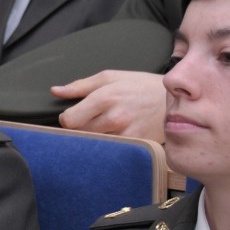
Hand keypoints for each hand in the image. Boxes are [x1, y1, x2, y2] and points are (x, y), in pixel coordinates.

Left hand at [51, 70, 166, 139]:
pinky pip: (111, 151)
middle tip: (89, 122)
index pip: (69, 120)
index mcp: (105, 98)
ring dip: (92, 139)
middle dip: (79, 129)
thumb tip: (55, 91)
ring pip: (94, 145)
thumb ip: (80, 86)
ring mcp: (126, 135)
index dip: (67, 119)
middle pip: (79, 134)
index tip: (73, 116)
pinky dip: (107, 146)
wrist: (174, 100)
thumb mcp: (110, 77)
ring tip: (102, 128)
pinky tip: (113, 137)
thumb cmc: (140, 86)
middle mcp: (114, 118)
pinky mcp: (135, 147)